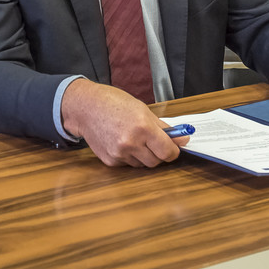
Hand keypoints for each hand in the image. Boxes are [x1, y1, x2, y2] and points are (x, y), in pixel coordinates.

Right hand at [60, 78, 188, 167]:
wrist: (86, 107)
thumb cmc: (114, 103)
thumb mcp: (143, 110)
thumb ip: (163, 127)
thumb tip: (182, 139)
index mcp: (143, 127)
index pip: (168, 152)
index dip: (173, 151)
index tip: (173, 148)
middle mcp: (131, 143)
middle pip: (156, 161)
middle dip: (158, 154)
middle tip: (153, 142)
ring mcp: (119, 153)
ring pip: (142, 164)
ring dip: (143, 156)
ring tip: (133, 139)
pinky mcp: (110, 161)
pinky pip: (128, 164)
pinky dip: (129, 157)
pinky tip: (121, 142)